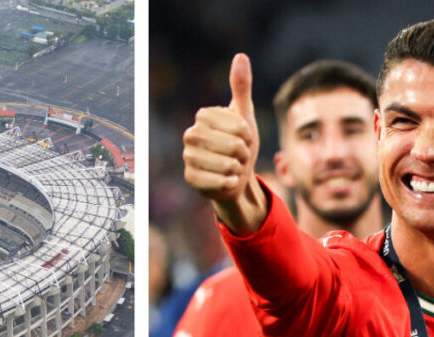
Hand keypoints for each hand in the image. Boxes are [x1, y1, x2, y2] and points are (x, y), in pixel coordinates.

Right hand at [182, 54, 263, 232]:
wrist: (237, 176)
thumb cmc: (241, 143)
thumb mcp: (244, 115)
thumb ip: (241, 87)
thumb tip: (240, 56)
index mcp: (203, 117)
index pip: (232, 123)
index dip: (244, 132)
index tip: (245, 136)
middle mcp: (190, 135)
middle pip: (228, 144)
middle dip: (242, 151)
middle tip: (242, 154)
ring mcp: (188, 157)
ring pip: (222, 164)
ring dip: (237, 167)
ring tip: (235, 167)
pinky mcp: (190, 178)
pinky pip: (214, 181)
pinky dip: (229, 182)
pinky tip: (230, 180)